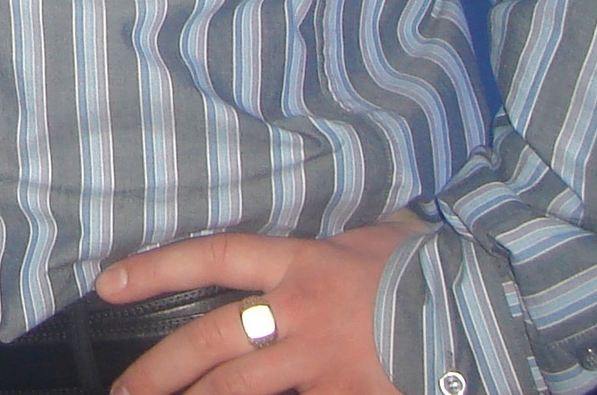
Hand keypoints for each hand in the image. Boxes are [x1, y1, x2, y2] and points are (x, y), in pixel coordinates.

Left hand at [94, 212, 425, 394]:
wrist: (488, 314)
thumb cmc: (431, 268)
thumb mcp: (377, 233)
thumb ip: (337, 234)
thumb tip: (333, 218)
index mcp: (301, 263)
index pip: (213, 257)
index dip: (157, 269)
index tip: (108, 284)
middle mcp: (299, 314)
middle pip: (210, 342)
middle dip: (159, 369)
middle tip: (123, 389)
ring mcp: (320, 363)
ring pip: (238, 391)